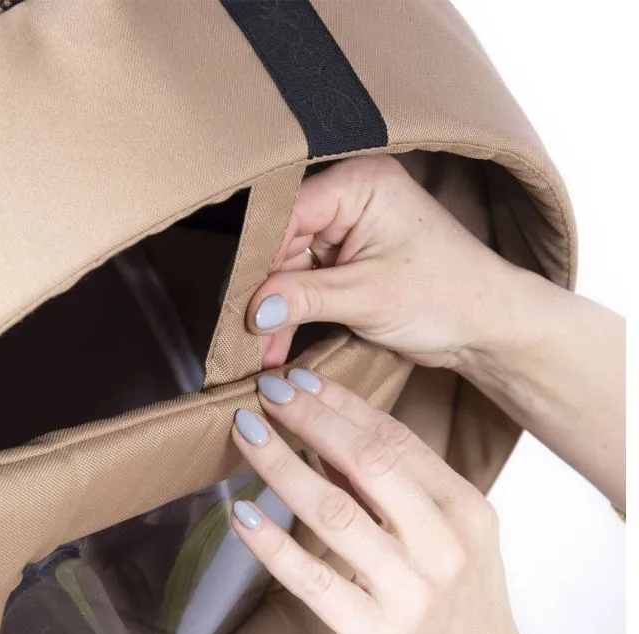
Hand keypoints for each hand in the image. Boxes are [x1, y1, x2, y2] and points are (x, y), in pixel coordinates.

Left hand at [229, 370, 543, 633]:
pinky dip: (272, 543)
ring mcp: (410, 591)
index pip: (395, 439)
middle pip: (367, 462)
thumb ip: (396, 489)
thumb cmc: (460, 609)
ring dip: (282, 466)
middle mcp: (442, 544)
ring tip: (246, 434)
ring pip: (334, 512)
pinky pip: (312, 578)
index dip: (341, 404)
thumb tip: (329, 437)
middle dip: (311, 419)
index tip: (300, 380)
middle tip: (267, 391)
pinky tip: (242, 514)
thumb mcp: (449, 537)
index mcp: (463, 509)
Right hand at [250, 155, 522, 369]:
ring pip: (291, 268)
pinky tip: (278, 345)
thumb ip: (303, 298)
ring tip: (260, 353)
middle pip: (284, 244)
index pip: (286, 214)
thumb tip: (253, 310)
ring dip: (277, 312)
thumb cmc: (448, 295)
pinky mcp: (350, 261)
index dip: (258, 262)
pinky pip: (308, 283)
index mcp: (360, 185)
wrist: (488, 326)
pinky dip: (295, 314)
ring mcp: (350, 231)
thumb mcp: (367, 296)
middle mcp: (351, 199)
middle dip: (266, 295)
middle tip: (244, 337)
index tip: (239, 304)